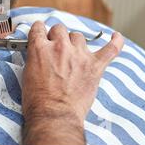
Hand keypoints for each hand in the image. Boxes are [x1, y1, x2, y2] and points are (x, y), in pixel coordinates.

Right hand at [22, 21, 123, 144]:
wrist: (54, 115)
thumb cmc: (38, 100)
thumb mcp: (27, 72)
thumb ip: (36, 56)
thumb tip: (41, 52)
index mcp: (40, 48)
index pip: (39, 28)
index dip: (39, 31)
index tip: (42, 34)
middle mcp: (59, 47)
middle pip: (60, 29)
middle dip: (57, 37)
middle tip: (56, 48)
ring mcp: (79, 55)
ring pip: (78, 36)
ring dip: (75, 43)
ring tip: (74, 54)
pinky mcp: (95, 66)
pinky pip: (110, 49)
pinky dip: (115, 42)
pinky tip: (116, 37)